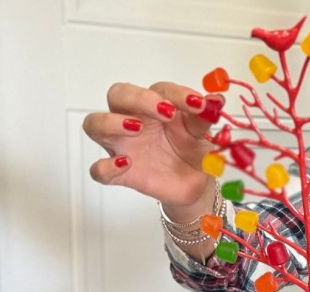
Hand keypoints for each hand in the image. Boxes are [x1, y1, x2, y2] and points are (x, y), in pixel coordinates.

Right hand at [82, 81, 221, 207]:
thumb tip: (215, 99)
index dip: (177, 93)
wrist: (194, 184)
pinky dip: (106, 166)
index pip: (158, 89)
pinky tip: (125, 164)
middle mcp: (133, 120)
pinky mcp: (120, 173)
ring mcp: (123, 146)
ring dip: (111, 122)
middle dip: (139, 98)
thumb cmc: (192, 151)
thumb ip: (204, 117)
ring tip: (136, 127)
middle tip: (165, 111)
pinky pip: (99, 169)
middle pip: (118, 95)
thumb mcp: (202, 134)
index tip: (197, 103)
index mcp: (155, 105)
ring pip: (94, 124)